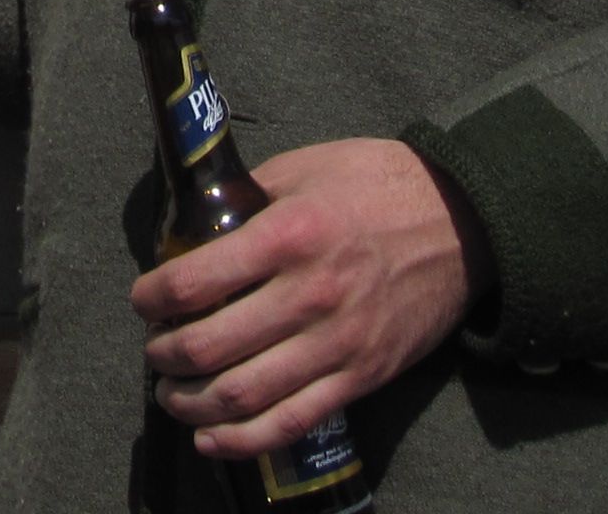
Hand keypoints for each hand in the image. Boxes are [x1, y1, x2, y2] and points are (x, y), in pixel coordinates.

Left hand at [132, 139, 490, 464]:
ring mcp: (337, 344)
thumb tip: (196, 228)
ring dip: (191, 404)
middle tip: (154, 348)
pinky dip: (243, 439)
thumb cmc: (378, 184)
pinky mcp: (362, 376)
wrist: (463, 222)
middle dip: (165, 355)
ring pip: (244, 395)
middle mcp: (308, 295)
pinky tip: (211, 436)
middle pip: (209, 347)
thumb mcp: (304, 169)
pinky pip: (293, 421)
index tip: (143, 298)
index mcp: (288, 236)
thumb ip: (248, 198)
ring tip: (171, 394)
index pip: (195, 281)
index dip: (153, 296)